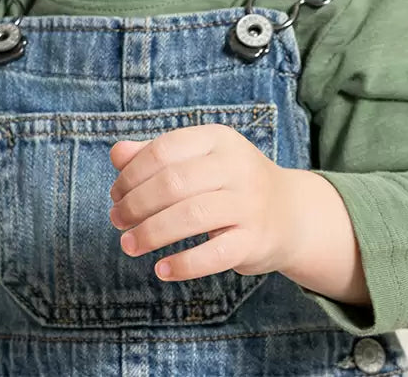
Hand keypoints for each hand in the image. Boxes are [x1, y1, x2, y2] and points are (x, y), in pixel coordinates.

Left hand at [108, 124, 295, 281]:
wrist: (291, 213)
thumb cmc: (228, 182)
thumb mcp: (197, 159)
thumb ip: (156, 155)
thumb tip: (117, 154)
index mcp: (217, 139)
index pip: (164, 150)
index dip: (132, 174)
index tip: (116, 194)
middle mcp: (236, 166)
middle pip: (173, 183)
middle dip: (136, 204)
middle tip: (117, 220)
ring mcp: (249, 203)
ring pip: (191, 216)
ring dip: (151, 233)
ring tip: (129, 245)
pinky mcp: (256, 239)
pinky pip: (214, 254)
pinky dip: (183, 264)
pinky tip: (161, 269)